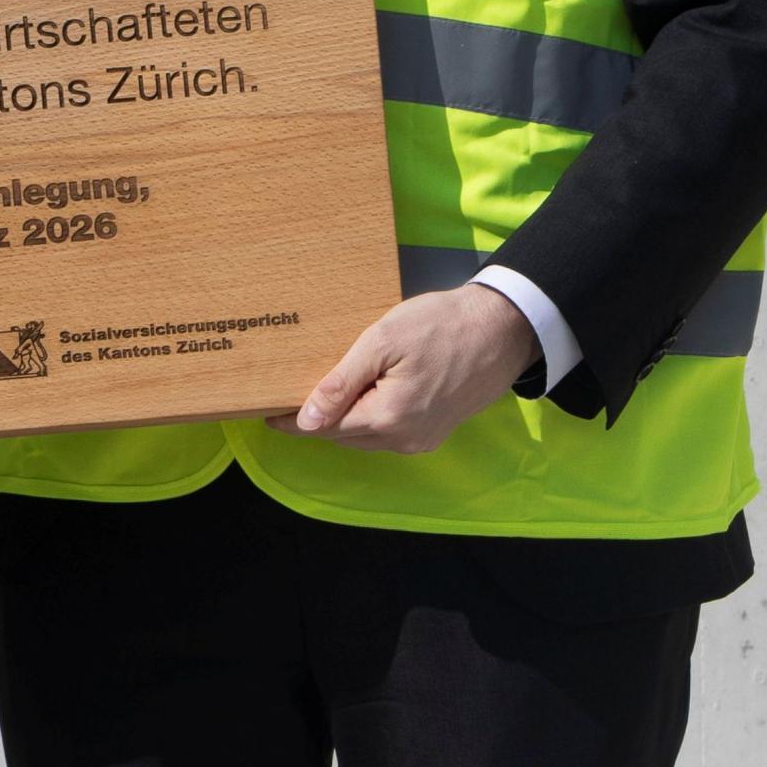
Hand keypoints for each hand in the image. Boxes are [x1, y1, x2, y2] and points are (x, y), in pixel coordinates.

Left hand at [268, 284, 538, 452]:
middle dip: (317, 419)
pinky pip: (389, 431)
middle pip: (344, 436)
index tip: (266, 412)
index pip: (325, 429)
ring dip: (343, 418)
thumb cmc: (440, 326)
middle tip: (289, 394)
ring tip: (322, 391)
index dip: (293, 422)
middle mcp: (405, 440)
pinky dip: (368, 417)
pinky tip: (361, 394)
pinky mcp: (435, 431)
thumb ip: (341, 384)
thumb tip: (306, 420)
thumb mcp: (381, 343)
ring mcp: (423, 439)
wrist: (500, 329)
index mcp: (388, 419)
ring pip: (366, 436)